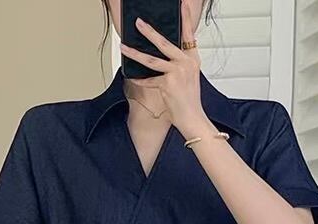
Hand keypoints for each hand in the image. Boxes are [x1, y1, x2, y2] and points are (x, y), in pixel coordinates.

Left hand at [119, 0, 208, 138]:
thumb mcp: (189, 78)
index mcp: (193, 60)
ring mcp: (176, 73)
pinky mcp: (167, 84)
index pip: (189, 35)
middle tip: (139, 23)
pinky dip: (140, 80)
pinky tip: (132, 77)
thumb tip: (165, 58)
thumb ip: (180, 65)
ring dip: (135, 53)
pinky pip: (148, 80)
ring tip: (124, 47)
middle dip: (149, 32)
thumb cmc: (190, 101)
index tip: (182, 4)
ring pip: (151, 60)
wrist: (193, 118)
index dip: (185, 18)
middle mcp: (186, 63)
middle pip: (165, 43)